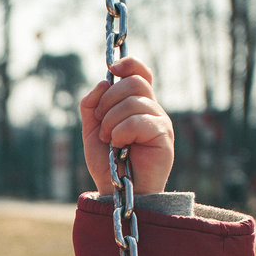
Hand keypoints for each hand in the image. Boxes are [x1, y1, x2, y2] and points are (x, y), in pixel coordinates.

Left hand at [79, 58, 173, 195]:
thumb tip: (101, 83)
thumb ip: (92, 106)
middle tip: (101, 126)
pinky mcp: (163, 135)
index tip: (112, 68)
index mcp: (137, 105)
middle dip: (108, 101)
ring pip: (133, 100)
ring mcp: (160, 121)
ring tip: (109, 141)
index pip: (140, 73)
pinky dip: (120, 132)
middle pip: (134, 82)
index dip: (129, 64)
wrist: (119, 192)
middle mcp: (152, 109)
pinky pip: (138, 120)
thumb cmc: (109, 164)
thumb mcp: (92, 131)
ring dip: (111, 121)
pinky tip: (118, 147)